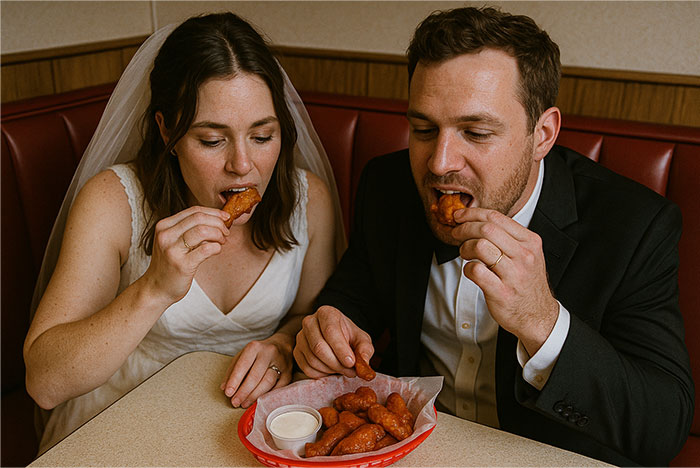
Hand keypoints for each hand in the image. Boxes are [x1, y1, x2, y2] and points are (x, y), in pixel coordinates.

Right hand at [143, 206, 229, 302]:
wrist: (156, 289)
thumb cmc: (169, 265)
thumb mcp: (173, 241)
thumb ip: (189, 229)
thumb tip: (217, 220)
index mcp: (164, 226)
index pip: (194, 211)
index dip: (213, 212)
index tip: (225, 218)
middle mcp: (166, 235)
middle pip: (199, 218)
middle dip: (218, 223)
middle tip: (226, 232)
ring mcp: (172, 250)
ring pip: (203, 231)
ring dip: (218, 234)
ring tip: (222, 241)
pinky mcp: (181, 264)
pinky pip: (206, 249)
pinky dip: (216, 247)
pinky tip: (217, 250)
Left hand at [220, 334, 292, 407]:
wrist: (282, 344)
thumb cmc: (259, 352)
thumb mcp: (243, 355)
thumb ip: (233, 370)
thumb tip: (224, 388)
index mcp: (255, 347)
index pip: (243, 365)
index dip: (235, 380)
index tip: (228, 393)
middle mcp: (269, 353)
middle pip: (255, 376)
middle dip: (243, 392)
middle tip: (235, 402)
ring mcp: (281, 362)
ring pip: (267, 382)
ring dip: (254, 396)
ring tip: (244, 404)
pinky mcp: (289, 373)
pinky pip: (278, 388)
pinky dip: (268, 396)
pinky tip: (259, 401)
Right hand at [293, 305, 373, 378]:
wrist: (337, 338)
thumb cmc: (350, 337)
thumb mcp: (362, 340)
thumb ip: (365, 350)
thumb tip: (363, 364)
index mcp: (326, 313)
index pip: (330, 331)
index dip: (340, 349)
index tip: (351, 362)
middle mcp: (309, 322)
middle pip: (319, 347)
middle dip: (336, 363)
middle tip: (350, 371)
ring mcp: (300, 337)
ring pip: (313, 359)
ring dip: (330, 370)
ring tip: (343, 370)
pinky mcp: (297, 351)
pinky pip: (307, 368)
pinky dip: (321, 374)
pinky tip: (331, 370)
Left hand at [453, 207, 558, 354]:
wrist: (538, 316)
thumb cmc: (526, 282)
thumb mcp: (527, 254)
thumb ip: (508, 237)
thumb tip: (477, 220)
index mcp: (530, 241)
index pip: (496, 218)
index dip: (472, 214)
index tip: (459, 216)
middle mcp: (524, 255)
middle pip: (486, 229)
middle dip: (464, 228)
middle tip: (455, 233)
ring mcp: (513, 274)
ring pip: (480, 246)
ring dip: (465, 247)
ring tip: (465, 253)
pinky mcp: (501, 292)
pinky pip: (475, 271)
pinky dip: (467, 268)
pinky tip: (471, 270)